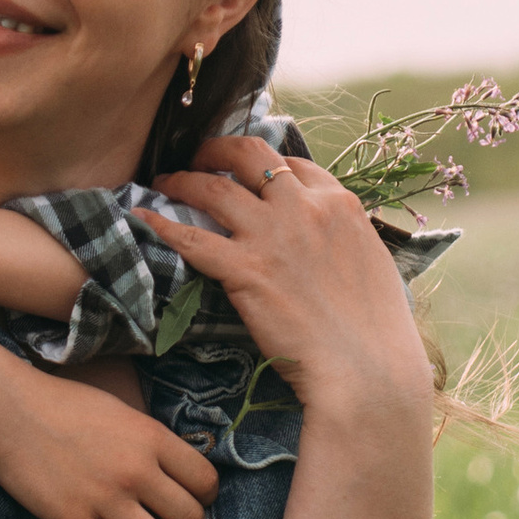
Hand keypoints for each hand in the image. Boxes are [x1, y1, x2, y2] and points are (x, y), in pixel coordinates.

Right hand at [0, 335, 218, 518]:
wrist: (8, 410)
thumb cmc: (63, 405)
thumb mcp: (122, 412)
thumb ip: (152, 442)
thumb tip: (179, 472)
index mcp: (152, 438)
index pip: (206, 482)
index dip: (203, 496)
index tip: (187, 498)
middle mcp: (136, 471)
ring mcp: (105, 499)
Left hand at [140, 141, 433, 424]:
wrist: (367, 368)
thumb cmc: (378, 331)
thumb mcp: (372, 265)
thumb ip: (343, 242)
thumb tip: (329, 244)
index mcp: (339, 205)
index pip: (294, 164)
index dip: (266, 164)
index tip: (249, 172)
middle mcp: (304, 208)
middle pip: (249, 156)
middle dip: (217, 150)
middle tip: (199, 158)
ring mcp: (271, 236)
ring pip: (214, 188)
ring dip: (183, 179)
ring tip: (164, 182)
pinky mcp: (244, 270)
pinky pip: (191, 238)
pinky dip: (160, 224)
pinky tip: (140, 217)